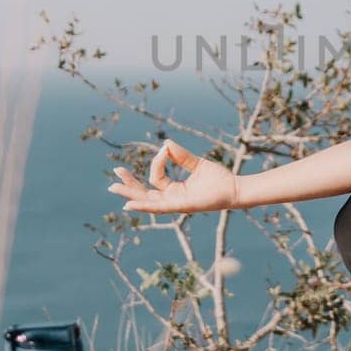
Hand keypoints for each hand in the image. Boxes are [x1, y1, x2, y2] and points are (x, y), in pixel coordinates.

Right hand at [108, 138, 238, 213]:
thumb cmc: (219, 179)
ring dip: (131, 195)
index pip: (156, 178)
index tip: (164, 149)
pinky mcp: (182, 207)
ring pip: (148, 201)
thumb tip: (165, 143)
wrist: (236, 188)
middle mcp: (173, 199)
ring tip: (114, 188)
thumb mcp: (197, 164)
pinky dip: (144, 206)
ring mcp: (176, 204)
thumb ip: (181, 156)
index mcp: (175, 191)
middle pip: (145, 194)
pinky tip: (131, 204)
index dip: (157, 162)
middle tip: (114, 175)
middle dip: (129, 185)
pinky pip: (160, 207)